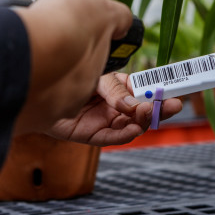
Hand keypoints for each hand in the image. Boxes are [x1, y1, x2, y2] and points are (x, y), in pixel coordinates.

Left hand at [45, 72, 182, 145]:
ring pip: (131, 126)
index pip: (146, 90)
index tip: (178, 91)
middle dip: (159, 109)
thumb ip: (115, 89)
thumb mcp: (98, 76)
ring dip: (142, 121)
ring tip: (146, 112)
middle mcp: (115, 105)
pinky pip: (112, 138)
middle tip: (173, 106)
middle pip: (143, 111)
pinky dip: (124, 135)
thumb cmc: (69, 76)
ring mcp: (104, 120)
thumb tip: (133, 104)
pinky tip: (133, 129)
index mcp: (120, 87)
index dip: (162, 92)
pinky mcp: (91, 135)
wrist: (36, 88)